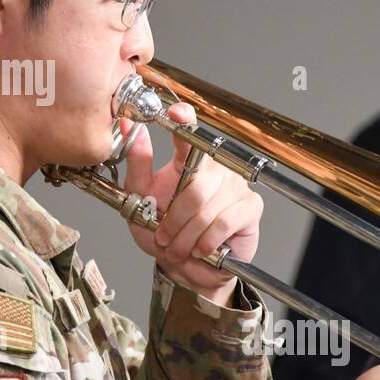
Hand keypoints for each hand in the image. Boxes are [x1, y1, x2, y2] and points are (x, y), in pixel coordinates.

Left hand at [122, 103, 262, 304]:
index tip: (175, 112)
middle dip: (175, 218)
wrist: (185, 267)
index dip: (184, 120)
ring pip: (207, 207)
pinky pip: (224, 222)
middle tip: (164, 236)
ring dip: (186, 235)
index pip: (188, 133)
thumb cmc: (164, 232)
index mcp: (189, 161)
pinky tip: (200, 248)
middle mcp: (215, 168)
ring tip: (179, 247)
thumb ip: (137, 162)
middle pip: (196, 185)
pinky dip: (206, 240)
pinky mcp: (250, 207)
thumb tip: (129, 125)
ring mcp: (235, 185)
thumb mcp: (140, 198)